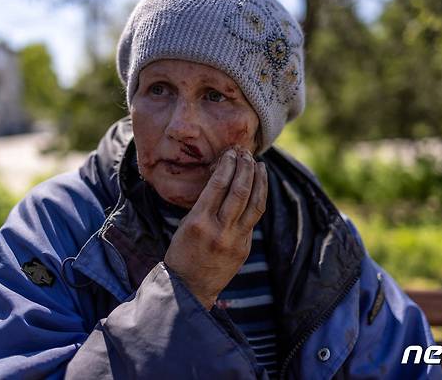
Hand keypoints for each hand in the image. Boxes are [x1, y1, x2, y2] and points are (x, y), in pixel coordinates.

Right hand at [163, 148, 267, 309]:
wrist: (189, 288)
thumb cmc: (181, 253)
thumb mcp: (185, 224)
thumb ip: (204, 205)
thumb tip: (222, 178)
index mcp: (199, 222)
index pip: (218, 185)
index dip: (227, 166)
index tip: (231, 153)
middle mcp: (220, 230)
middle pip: (240, 191)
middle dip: (245, 168)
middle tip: (246, 154)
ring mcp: (235, 240)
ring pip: (254, 204)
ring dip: (259, 181)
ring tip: (260, 165)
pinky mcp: (245, 248)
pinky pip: (254, 219)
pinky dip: (258, 199)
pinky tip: (259, 187)